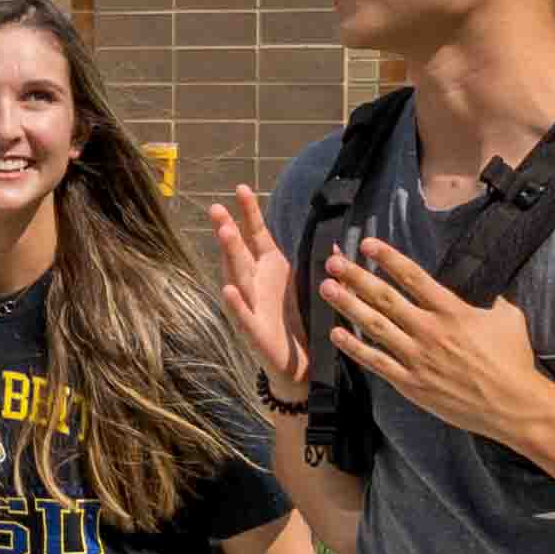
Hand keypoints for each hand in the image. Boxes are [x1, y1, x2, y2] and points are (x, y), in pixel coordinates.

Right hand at [211, 192, 310, 403]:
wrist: (304, 365)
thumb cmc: (306, 323)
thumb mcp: (317, 288)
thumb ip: (324, 265)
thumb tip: (337, 245)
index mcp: (271, 269)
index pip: (257, 235)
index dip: (249, 213)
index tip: (241, 188)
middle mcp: (257, 283)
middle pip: (240, 252)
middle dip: (229, 230)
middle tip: (217, 208)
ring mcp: (252, 307)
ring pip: (238, 277)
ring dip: (229, 255)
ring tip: (224, 233)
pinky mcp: (255, 332)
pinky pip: (243, 316)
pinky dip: (236, 303)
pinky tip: (229, 289)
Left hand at [316, 231, 552, 444]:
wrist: (512, 405)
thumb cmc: (513, 359)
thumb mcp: (508, 317)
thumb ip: (488, 298)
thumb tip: (484, 284)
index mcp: (452, 311)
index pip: (413, 277)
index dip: (388, 258)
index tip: (368, 245)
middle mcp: (429, 330)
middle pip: (385, 297)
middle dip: (356, 277)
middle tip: (333, 262)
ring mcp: (417, 357)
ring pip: (374, 326)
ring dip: (347, 305)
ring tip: (326, 288)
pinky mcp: (410, 383)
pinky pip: (376, 362)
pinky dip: (354, 347)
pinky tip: (336, 333)